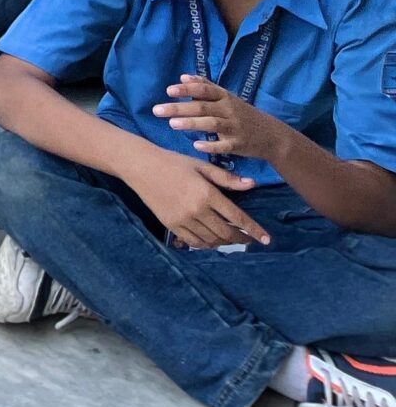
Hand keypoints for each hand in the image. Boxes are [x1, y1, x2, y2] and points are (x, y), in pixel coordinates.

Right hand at [127, 148, 267, 249]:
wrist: (140, 165)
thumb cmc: (172, 162)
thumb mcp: (200, 165)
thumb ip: (226, 178)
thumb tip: (251, 184)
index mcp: (207, 193)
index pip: (237, 218)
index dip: (254, 230)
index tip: (266, 240)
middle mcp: (197, 210)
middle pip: (226, 233)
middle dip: (241, 238)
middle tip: (249, 239)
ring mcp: (183, 219)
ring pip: (211, 240)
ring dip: (224, 242)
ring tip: (231, 239)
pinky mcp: (171, 225)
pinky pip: (194, 242)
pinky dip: (206, 244)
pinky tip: (211, 240)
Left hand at [153, 74, 293, 166]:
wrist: (272, 136)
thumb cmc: (243, 114)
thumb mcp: (227, 97)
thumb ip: (206, 87)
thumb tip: (183, 76)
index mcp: (225, 97)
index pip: (204, 89)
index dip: (187, 89)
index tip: (168, 90)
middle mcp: (229, 110)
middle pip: (202, 107)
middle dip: (179, 108)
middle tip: (157, 110)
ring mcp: (235, 128)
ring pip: (211, 124)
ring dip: (191, 124)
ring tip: (172, 124)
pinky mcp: (239, 145)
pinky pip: (224, 145)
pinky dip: (211, 145)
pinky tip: (196, 145)